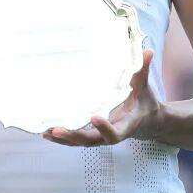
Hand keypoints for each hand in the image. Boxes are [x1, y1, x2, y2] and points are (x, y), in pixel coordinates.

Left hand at [42, 49, 158, 146]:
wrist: (146, 121)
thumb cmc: (143, 101)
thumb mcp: (144, 86)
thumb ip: (143, 70)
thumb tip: (147, 51)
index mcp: (126, 124)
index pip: (116, 132)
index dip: (105, 128)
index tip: (94, 116)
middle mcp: (112, 133)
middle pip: (92, 140)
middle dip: (74, 136)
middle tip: (57, 129)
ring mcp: (101, 136)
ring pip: (81, 142)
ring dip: (64, 139)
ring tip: (45, 132)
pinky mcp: (93, 134)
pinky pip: (77, 139)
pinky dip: (63, 138)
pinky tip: (46, 133)